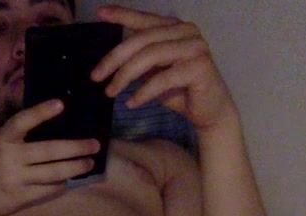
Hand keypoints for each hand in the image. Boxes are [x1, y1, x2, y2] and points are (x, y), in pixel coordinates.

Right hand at [0, 99, 98, 215]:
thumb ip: (21, 138)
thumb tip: (59, 130)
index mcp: (3, 140)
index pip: (22, 121)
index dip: (41, 112)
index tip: (61, 104)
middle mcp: (9, 158)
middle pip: (48, 151)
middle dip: (75, 148)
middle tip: (94, 145)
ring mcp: (15, 179)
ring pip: (53, 173)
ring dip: (75, 167)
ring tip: (88, 163)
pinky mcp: (20, 197)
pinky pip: (48, 190)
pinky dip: (60, 184)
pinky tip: (68, 179)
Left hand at [92, 5, 238, 131]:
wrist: (209, 112)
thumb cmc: (179, 91)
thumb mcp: (153, 72)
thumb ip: (138, 59)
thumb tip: (109, 59)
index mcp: (174, 28)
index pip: (144, 19)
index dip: (122, 15)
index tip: (100, 13)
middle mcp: (187, 31)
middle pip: (142, 40)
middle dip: (114, 59)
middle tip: (95, 77)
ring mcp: (195, 47)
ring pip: (150, 56)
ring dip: (125, 76)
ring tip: (110, 92)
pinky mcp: (200, 66)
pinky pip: (163, 78)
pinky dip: (143, 92)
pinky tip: (131, 103)